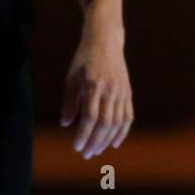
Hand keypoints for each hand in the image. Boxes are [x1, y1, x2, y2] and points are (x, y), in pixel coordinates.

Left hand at [59, 16, 132, 159]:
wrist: (105, 40)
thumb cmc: (84, 59)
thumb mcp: (72, 77)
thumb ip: (70, 102)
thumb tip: (66, 124)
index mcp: (93, 85)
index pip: (90, 117)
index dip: (84, 135)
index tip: (77, 147)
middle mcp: (110, 89)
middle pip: (105, 123)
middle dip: (95, 142)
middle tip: (86, 154)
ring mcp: (121, 91)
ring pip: (117, 122)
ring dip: (107, 140)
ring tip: (97, 150)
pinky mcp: (128, 92)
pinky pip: (127, 116)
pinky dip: (122, 131)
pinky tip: (114, 142)